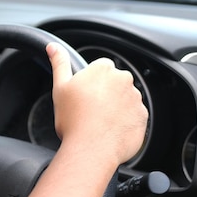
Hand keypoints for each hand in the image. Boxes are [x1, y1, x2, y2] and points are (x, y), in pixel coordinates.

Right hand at [47, 42, 147, 164]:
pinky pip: (133, 115)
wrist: (91, 149)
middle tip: (88, 110)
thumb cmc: (73, 120)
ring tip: (98, 122)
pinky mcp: (142, 116)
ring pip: (123, 98)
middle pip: (113, 82)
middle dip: (104, 93)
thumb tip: (53, 47)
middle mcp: (123, 80)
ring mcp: (135, 98)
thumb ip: (59, 63)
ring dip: (114, 107)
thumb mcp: (60, 88)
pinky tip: (109, 130)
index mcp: (103, 69)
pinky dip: (123, 121)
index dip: (90, 81)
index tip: (83, 95)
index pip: (100, 68)